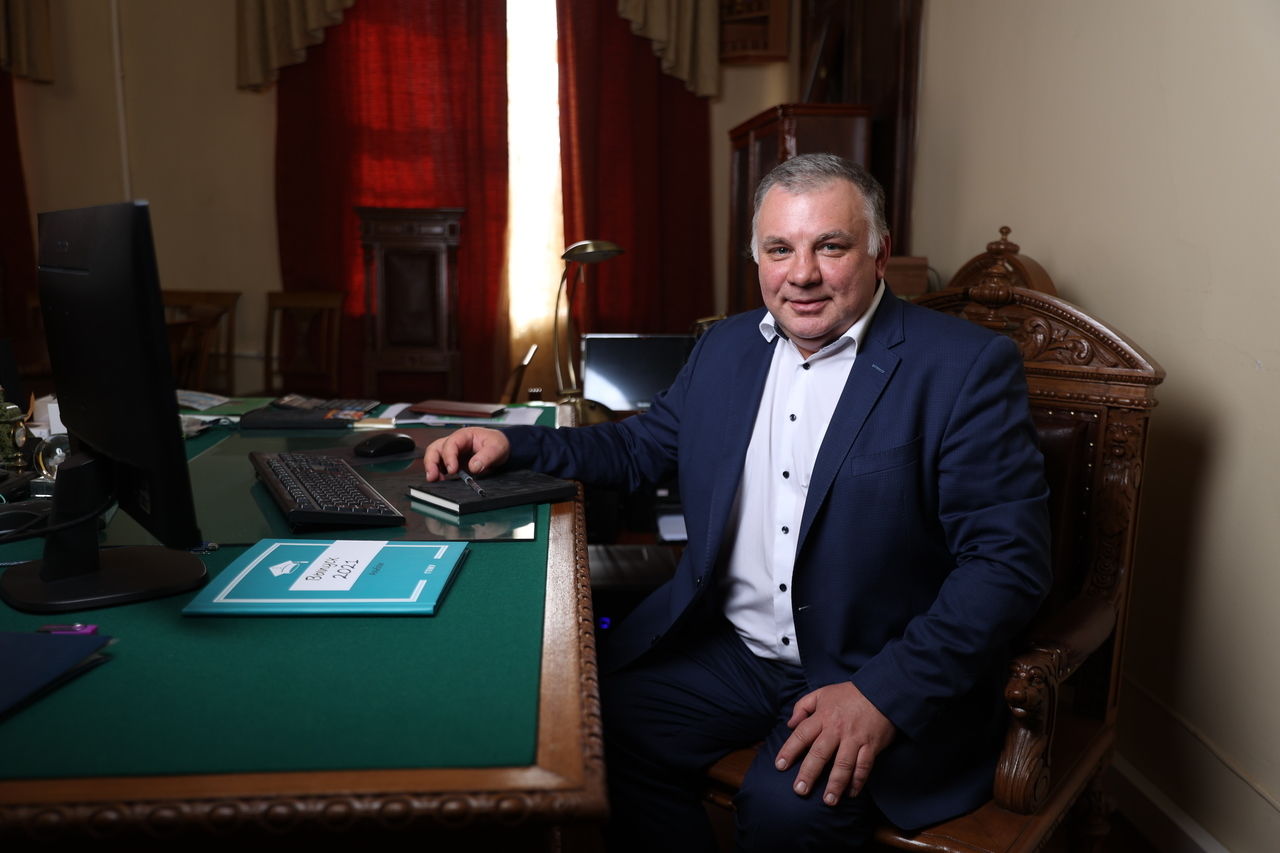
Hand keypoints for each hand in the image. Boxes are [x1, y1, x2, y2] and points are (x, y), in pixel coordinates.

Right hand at [422, 427, 510, 480]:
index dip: (449, 456)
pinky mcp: (453, 462)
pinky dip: (438, 472)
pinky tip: (441, 480)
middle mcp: (455, 443)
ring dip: (432, 467)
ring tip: (434, 479)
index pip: (451, 443)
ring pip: (434, 456)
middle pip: (436, 448)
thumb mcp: (496, 448)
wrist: (501, 448)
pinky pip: (440, 465)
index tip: (452, 470)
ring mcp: (453, 452)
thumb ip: (486, 457)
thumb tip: (474, 467)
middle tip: (433, 475)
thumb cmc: (497, 443)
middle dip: (432, 462)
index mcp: (464, 435)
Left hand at [773, 681, 894, 805]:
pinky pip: (864, 766)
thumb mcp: (822, 693)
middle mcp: (837, 729)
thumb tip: (789, 724)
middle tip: (800, 790)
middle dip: (809, 773)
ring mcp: (855, 739)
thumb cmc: (849, 694)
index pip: (801, 734)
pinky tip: (852, 793)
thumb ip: (803, 706)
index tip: (779, 766)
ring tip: (828, 801)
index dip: (789, 750)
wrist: (882, 691)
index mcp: (823, 716)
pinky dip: (858, 781)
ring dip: (835, 784)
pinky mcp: (871, 746)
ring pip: (843, 764)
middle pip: (820, 753)